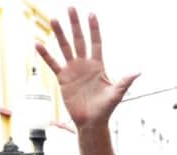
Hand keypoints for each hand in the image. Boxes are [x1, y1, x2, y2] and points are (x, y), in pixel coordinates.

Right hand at [36, 9, 138, 131]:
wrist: (92, 122)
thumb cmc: (105, 109)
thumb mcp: (116, 94)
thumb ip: (125, 82)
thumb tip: (138, 72)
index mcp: (98, 66)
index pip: (96, 42)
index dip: (94, 29)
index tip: (91, 13)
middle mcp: (85, 64)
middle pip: (79, 40)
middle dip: (75, 24)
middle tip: (71, 8)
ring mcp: (73, 70)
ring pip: (65, 47)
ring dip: (60, 34)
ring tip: (53, 19)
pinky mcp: (63, 78)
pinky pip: (53, 64)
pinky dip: (46, 54)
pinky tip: (38, 44)